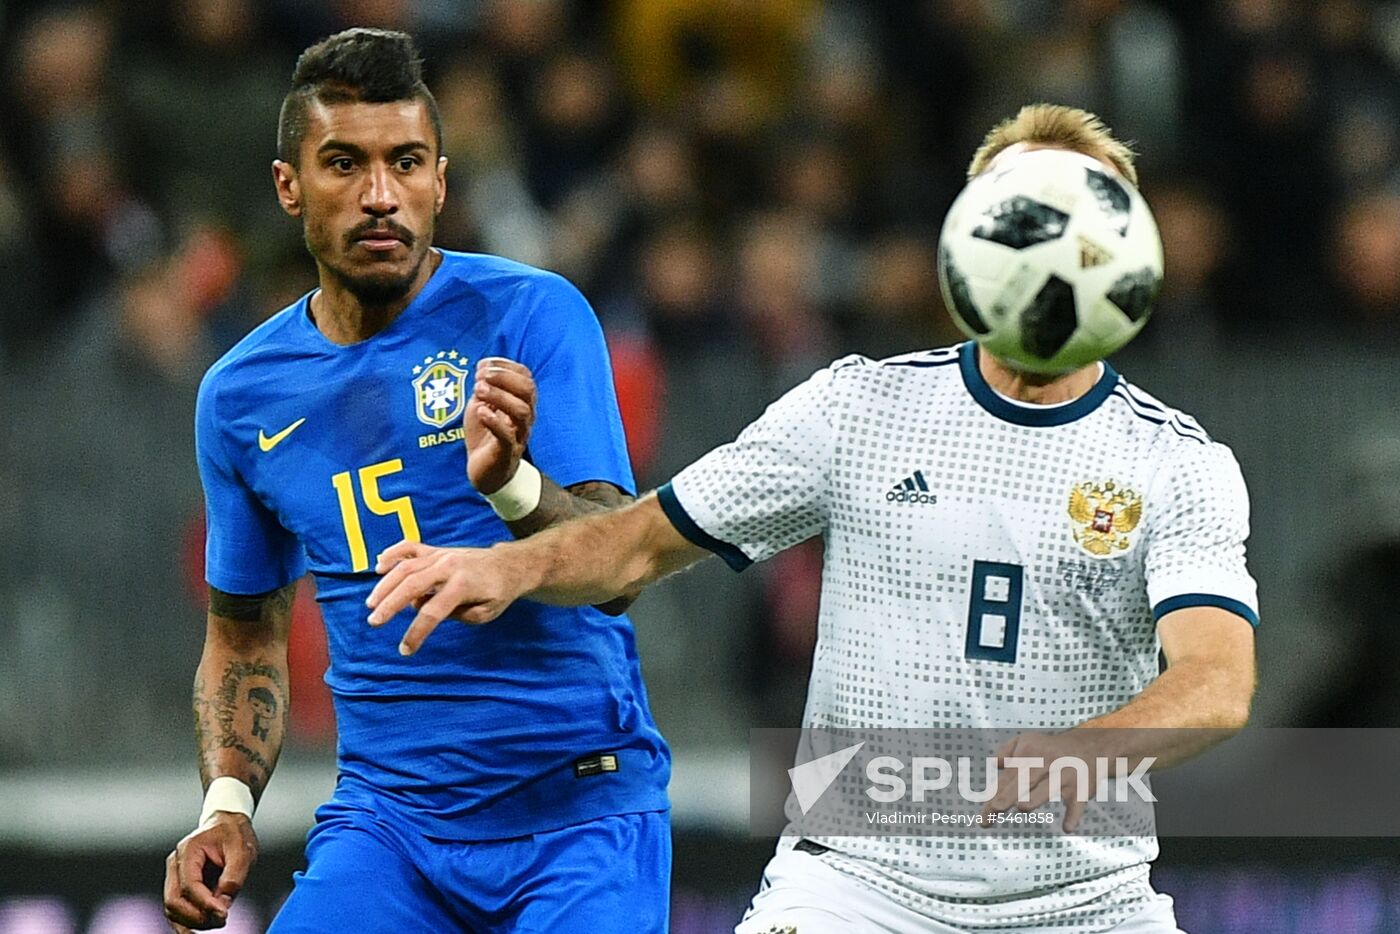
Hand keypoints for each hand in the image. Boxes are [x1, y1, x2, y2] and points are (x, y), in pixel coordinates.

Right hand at [163, 812, 256, 930]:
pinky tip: (203, 925)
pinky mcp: (180, 885)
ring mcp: (175, 875)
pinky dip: (188, 921)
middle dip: (196, 917)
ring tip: (217, 922)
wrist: (227, 824)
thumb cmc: (233, 834)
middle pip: (174, 901)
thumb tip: (223, 904)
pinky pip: (178, 908)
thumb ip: (233, 877)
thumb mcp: (242, 850)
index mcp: (189, 850)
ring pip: (172, 909)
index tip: (223, 914)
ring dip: (192, 922)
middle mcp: (176, 864)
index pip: (189, 885)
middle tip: (221, 921)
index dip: (205, 904)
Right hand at [366, 540, 523, 654]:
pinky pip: (410, 547)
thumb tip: (423, 608)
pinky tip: (379, 566)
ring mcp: (441, 555)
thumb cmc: (498, 592)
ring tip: (372, 604)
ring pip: (406, 566)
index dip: (417, 632)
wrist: (509, 564)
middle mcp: (449, 566)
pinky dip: (393, 554)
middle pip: (413, 584)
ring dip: (385, 585)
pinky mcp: (436, 550)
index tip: (405, 649)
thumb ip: (456, 614)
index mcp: (463, 585)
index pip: (433, 611)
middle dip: (390, 604)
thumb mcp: (485, 613)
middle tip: (374, 622)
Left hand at [466, 357, 536, 494]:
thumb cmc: (485, 435)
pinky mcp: (507, 452)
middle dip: (503, 377)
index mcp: (521, 401)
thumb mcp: (482, 405)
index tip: (482, 365)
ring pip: (521, 411)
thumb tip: (483, 367)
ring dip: (499, 396)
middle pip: (528, 390)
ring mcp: (518, 434)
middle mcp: (525, 416)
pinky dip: (494, 421)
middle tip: (480, 377)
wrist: (485, 471)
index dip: (505, 365)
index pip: (525, 376)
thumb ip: (484, 387)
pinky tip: (481, 412)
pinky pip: (508, 436)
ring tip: (478, 391)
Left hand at [978, 731, 1103, 832]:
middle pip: (1023, 782)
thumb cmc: (1050, 749)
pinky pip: (1078, 804)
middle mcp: (1047, 763)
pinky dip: (1074, 815)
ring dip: (1034, 799)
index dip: (994, 797)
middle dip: (1007, 797)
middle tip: (994, 810)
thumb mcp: (1026, 740)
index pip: (1007, 778)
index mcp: (1029, 753)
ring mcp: (1065, 776)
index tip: (983, 818)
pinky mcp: (1082, 789)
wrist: (1091, 747)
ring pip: (1047, 789)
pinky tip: (1067, 827)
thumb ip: (1006, 750)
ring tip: (1022, 807)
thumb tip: (994, 764)